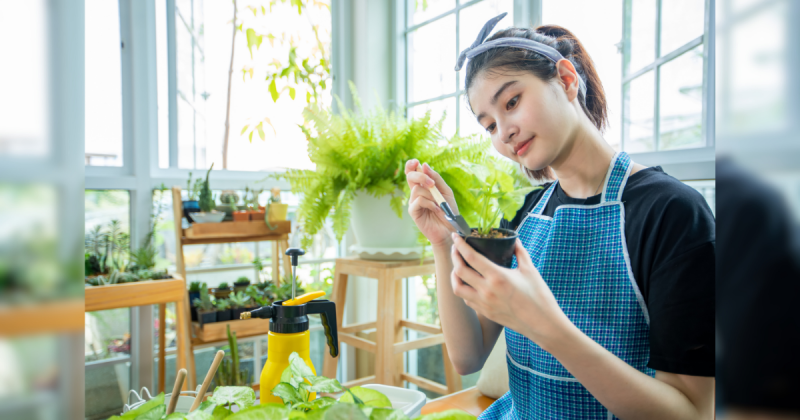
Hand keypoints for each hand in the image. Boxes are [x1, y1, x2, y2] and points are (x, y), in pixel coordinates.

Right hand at [405, 159, 459, 247]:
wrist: (450, 229)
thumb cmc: (449, 210)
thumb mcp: (446, 191)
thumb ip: (436, 178)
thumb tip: (424, 165)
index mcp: (423, 186)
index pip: (412, 172)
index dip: (411, 165)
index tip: (416, 162)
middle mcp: (416, 193)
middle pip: (410, 177)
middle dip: (420, 176)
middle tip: (431, 183)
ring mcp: (414, 202)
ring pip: (417, 190)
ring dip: (430, 195)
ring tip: (439, 203)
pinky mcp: (413, 212)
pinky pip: (418, 201)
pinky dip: (429, 203)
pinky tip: (436, 209)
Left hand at [450, 233, 571, 347]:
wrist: (542, 324)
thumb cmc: (539, 297)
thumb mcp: (530, 270)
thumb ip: (520, 252)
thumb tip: (515, 240)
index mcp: (497, 277)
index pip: (471, 257)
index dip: (460, 245)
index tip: (455, 236)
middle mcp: (487, 291)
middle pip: (459, 271)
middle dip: (454, 256)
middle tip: (455, 248)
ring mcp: (484, 304)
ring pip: (458, 288)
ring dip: (454, 276)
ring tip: (457, 267)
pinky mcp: (485, 313)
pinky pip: (466, 300)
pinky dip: (463, 289)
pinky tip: (468, 283)